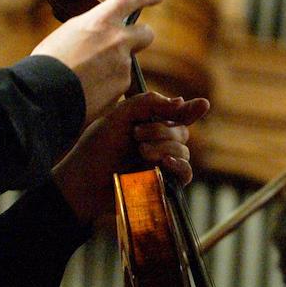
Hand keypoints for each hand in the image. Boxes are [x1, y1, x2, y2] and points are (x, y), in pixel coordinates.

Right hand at [31, 0, 163, 123]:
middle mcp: (117, 40)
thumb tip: (99, 34)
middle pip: (146, 34)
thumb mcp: (69, 34)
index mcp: (100, 21)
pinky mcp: (122, 87)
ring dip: (112, 68)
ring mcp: (122, 65)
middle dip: (140, 37)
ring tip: (85, 77)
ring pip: (126, 63)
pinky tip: (88, 90)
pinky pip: (119, 84)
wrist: (43, 94)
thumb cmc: (48, 63)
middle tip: (130, 43)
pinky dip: (107, 87)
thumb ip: (92, 30)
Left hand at [52, 92, 209, 223]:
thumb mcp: (118, 117)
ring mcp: (162, 165)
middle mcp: (159, 144)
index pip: (178, 115)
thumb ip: (147, 102)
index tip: (202, 104)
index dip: (191, 109)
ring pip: (183, 151)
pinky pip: (185, 173)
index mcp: (150, 125)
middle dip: (162, 131)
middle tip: (136, 135)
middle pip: (182, 132)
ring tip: (141, 152)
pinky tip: (165, 162)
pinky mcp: (163, 184)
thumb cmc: (95, 149)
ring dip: (164, 148)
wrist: (83, 182)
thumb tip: (181, 102)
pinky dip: (179, 166)